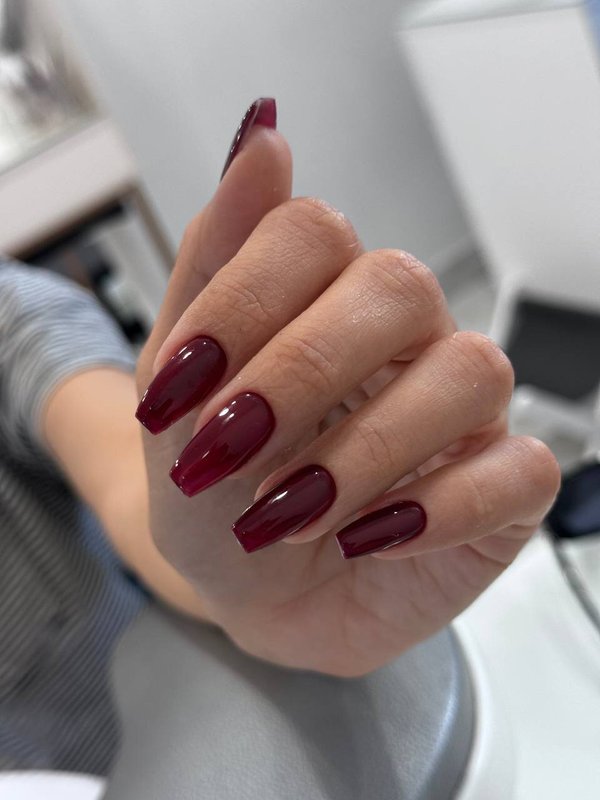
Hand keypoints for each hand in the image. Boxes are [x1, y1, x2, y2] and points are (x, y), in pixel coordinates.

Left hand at [136, 100, 559, 675]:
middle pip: (399, 286)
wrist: (250, 593)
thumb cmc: (218, 493)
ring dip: (361, 453)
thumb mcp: (179, 394)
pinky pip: (517, 470)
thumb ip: (211, 270)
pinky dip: (436, 509)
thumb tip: (262, 137)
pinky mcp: (503, 486)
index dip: (241, 305)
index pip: (313, 230)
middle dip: (298, 377)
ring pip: (467, 373)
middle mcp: (407, 336)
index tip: (175, 395)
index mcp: (326, 297)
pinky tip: (367, 540)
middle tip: (227, 453)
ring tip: (287, 515)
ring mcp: (462, 409)